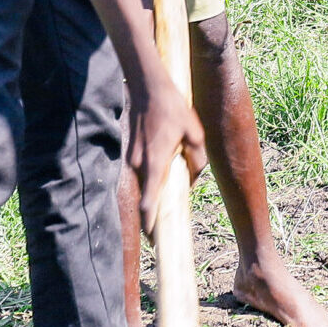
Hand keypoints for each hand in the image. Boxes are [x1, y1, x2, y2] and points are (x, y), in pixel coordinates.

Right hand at [128, 74, 206, 234]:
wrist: (148, 87)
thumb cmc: (174, 109)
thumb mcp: (195, 133)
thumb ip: (197, 158)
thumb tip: (193, 177)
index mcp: (155, 162)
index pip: (148, 202)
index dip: (149, 223)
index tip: (153, 239)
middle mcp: (139, 164)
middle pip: (145, 195)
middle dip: (153, 212)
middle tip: (160, 231)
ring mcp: (132, 157)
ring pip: (143, 182)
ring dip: (152, 192)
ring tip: (164, 202)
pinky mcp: (130, 150)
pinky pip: (141, 170)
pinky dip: (149, 177)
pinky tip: (163, 170)